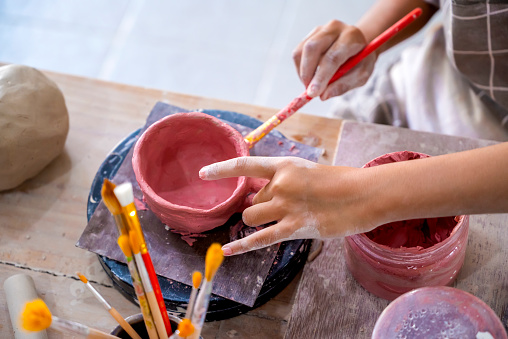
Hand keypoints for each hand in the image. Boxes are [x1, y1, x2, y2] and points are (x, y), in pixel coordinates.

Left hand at [199, 156, 375, 255]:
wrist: (366, 194)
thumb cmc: (342, 181)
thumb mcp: (309, 172)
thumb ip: (286, 181)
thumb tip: (265, 196)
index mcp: (285, 166)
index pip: (246, 166)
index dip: (222, 170)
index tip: (203, 174)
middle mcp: (281, 184)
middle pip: (252, 201)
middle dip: (261, 207)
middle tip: (284, 209)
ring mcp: (286, 206)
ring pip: (251, 218)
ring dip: (256, 222)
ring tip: (278, 221)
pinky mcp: (294, 228)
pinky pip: (260, 239)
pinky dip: (241, 246)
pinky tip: (227, 252)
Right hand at [293, 20, 376, 99]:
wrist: (358, 46)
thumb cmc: (360, 61)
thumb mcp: (361, 75)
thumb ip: (344, 85)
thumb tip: (323, 95)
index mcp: (352, 36)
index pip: (333, 56)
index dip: (321, 76)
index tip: (313, 93)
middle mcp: (335, 28)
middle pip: (312, 47)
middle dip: (307, 72)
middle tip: (309, 91)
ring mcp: (320, 29)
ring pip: (301, 51)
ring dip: (302, 72)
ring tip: (311, 84)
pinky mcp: (310, 35)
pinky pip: (297, 53)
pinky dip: (300, 69)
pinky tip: (310, 76)